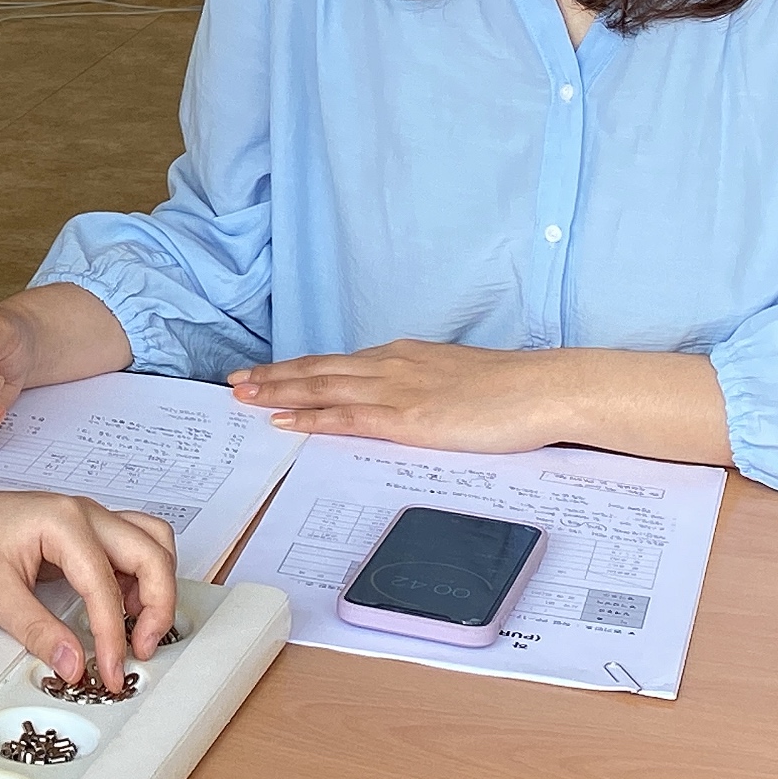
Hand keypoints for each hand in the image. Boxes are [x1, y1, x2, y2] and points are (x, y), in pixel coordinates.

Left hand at [0, 486, 177, 693]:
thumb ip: (37, 631)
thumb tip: (73, 664)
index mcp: (63, 521)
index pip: (105, 586)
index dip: (112, 636)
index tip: (108, 672)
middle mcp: (85, 513)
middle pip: (152, 552)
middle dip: (158, 605)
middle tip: (141, 651)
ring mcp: (88, 520)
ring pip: (151, 544)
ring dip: (155, 587)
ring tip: (138, 630)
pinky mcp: (84, 533)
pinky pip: (132, 550)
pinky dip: (140, 581)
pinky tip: (121, 611)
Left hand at [229, 340, 574, 452]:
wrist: (543, 389)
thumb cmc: (510, 390)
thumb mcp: (456, 379)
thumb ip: (423, 385)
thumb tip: (407, 399)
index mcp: (403, 356)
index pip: (337, 362)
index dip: (297, 368)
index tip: (265, 372)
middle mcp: (391, 366)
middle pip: (319, 369)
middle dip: (273, 377)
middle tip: (235, 383)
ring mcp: (397, 390)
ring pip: (323, 388)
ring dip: (279, 393)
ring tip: (245, 398)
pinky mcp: (408, 418)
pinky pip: (347, 417)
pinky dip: (311, 418)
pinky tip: (285, 422)